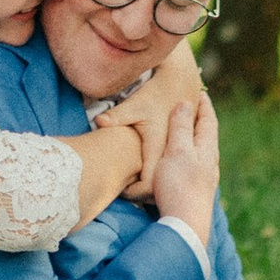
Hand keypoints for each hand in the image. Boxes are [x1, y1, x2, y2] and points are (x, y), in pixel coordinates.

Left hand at [95, 49, 195, 181]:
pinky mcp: (178, 151)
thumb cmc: (155, 94)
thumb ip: (117, 116)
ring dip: (149, 186)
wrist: (180, 84)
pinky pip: (167, 172)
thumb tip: (98, 122)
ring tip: (131, 186)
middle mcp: (170, 155)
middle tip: (123, 192)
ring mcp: (176, 154)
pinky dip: (157, 177)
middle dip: (141, 194)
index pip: (148, 184)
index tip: (121, 191)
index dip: (135, 193)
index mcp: (159, 148)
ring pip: (164, 182)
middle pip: (157, 188)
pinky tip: (142, 173)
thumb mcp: (135, 104)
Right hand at [150, 81, 221, 240]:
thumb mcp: (178, 152)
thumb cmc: (180, 186)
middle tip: (194, 107)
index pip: (208, 121)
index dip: (204, 106)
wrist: (185, 226)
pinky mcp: (196, 191)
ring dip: (194, 138)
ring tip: (187, 131)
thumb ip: (181, 128)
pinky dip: (189, 153)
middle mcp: (209, 162)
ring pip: (201, 151)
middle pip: (207, 135)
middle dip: (201, 120)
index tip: (200, 92)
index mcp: (206, 149)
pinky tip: (184, 162)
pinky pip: (195, 164)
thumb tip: (186, 104)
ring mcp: (204, 178)